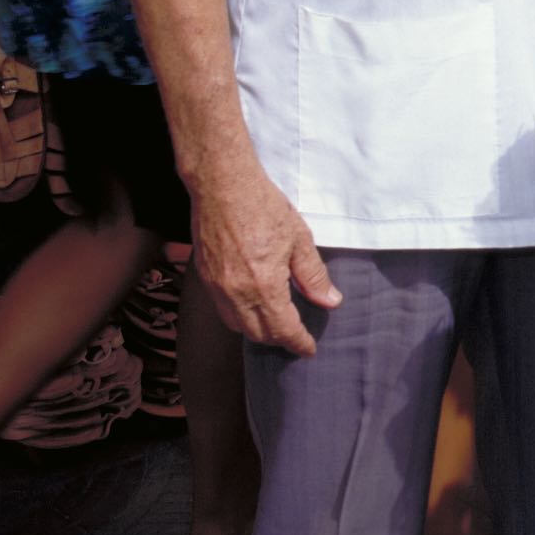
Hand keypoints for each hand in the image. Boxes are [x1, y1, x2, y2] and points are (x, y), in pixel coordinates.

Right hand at [189, 160, 339, 357]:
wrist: (222, 185)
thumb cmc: (262, 206)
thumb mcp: (299, 239)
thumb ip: (314, 275)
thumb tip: (329, 301)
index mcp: (264, 285)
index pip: (283, 329)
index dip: (298, 343)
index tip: (308, 349)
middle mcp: (236, 293)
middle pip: (258, 334)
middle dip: (279, 339)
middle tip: (295, 335)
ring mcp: (217, 287)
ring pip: (237, 326)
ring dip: (257, 331)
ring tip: (275, 324)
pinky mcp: (205, 277)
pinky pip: (222, 310)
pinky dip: (239, 316)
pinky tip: (252, 306)